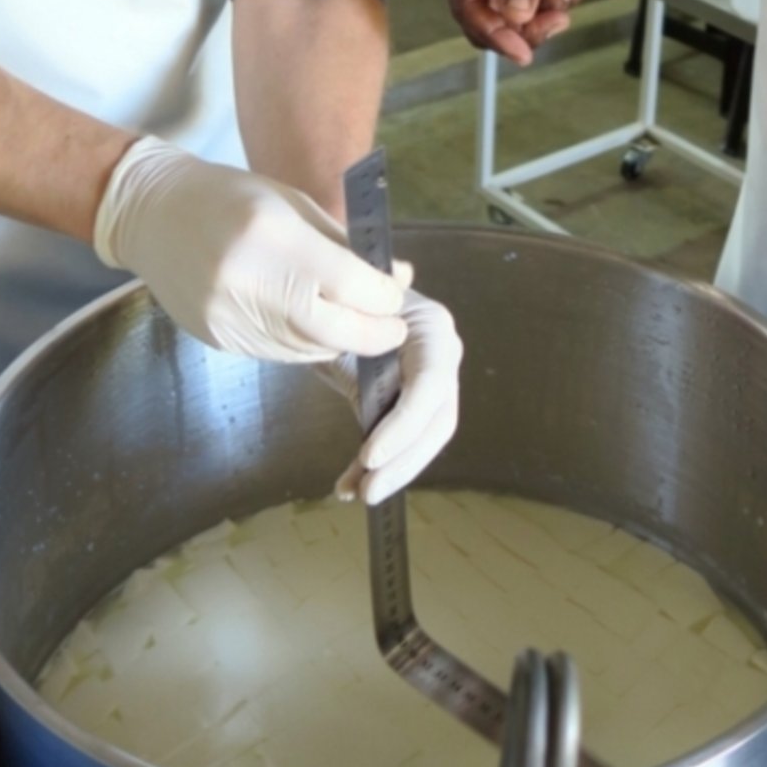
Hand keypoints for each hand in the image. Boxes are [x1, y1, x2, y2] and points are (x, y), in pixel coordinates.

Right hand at [93, 137, 407, 363]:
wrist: (152, 214)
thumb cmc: (230, 198)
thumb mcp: (293, 205)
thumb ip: (345, 246)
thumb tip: (398, 279)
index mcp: (273, 236)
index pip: (350, 284)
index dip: (385, 298)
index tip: (397, 295)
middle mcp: (249, 281)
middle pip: (334, 330)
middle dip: (375, 334)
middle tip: (393, 329)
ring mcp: (229, 316)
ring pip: (309, 350)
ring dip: (342, 341)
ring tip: (358, 325)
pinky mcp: (218, 338)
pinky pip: (279, 354)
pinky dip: (308, 345)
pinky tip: (315, 327)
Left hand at [328, 284, 463, 504]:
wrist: (327, 303)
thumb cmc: (339, 294)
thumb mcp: (351, 299)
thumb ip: (371, 294)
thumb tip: (401, 273)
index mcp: (433, 329)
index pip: (432, 384)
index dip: (405, 424)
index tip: (369, 455)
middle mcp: (440, 359)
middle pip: (436, 421)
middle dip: (404, 460)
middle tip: (368, 490)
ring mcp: (427, 386)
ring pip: (424, 440)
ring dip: (394, 471)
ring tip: (357, 493)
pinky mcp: (406, 406)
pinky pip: (403, 442)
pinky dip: (380, 466)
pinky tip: (349, 485)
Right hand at [434, 0, 594, 65]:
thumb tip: (515, 16)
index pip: (466, 6)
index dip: (493, 34)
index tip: (523, 51)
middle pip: (485, 23)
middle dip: (527, 26)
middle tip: (562, 16)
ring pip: (508, 24)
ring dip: (546, 13)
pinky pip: (526, 16)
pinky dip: (553, 4)